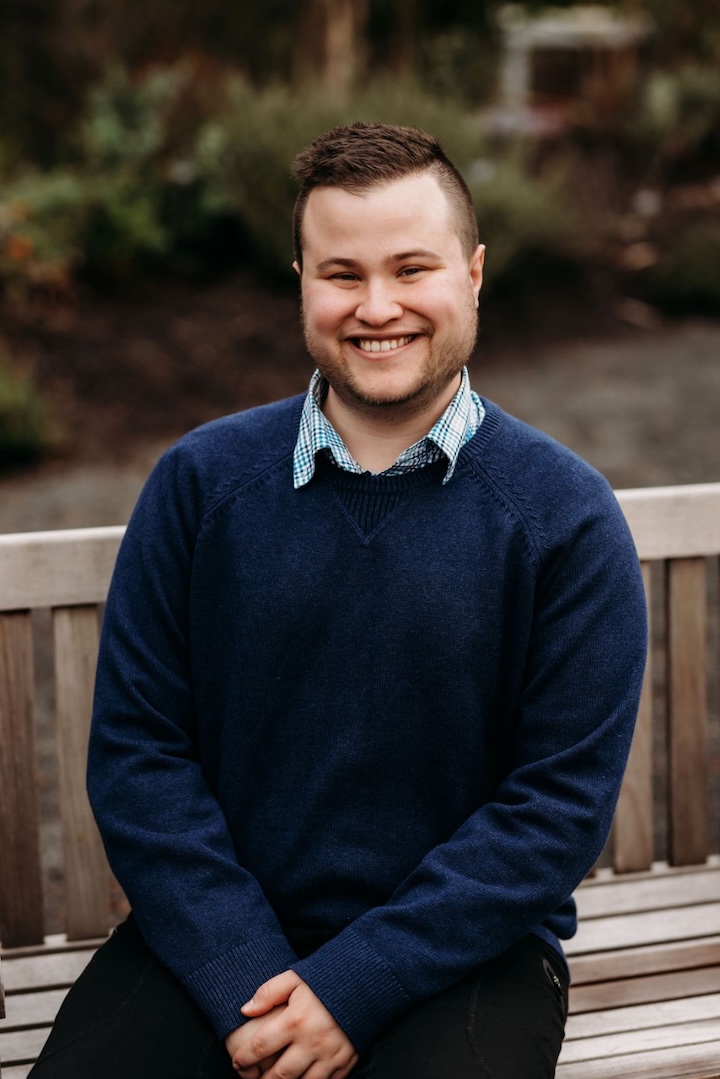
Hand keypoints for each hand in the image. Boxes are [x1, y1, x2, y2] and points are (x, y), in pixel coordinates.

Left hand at [227, 970, 357, 1078]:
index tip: (236, 1062)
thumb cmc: (326, 979)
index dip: (244, 1058)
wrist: (366, 981)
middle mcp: (312, 1041)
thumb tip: (245, 1010)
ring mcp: (330, 1055)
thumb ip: (268, 992)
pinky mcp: (345, 1063)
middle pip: (279, 1075)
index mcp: (296, 1020)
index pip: (261, 1047)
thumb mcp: (295, 977)